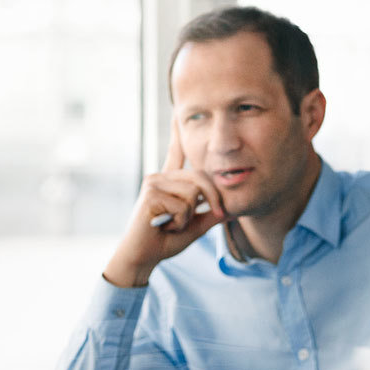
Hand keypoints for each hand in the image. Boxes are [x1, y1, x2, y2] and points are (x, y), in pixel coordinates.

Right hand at [103, 120, 226, 286]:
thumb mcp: (193, 226)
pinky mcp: (150, 195)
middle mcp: (159, 177)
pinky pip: (183, 206)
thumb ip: (209, 215)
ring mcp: (153, 183)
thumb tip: (228, 209)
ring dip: (189, 217)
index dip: (178, 132)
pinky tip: (163, 226)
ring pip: (193, 193)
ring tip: (172, 224)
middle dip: (214, 198)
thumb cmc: (163, 242)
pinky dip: (179, 222)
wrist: (141, 258)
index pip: (176, 152)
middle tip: (213, 217)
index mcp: (169, 181)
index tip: (178, 111)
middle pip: (200, 177)